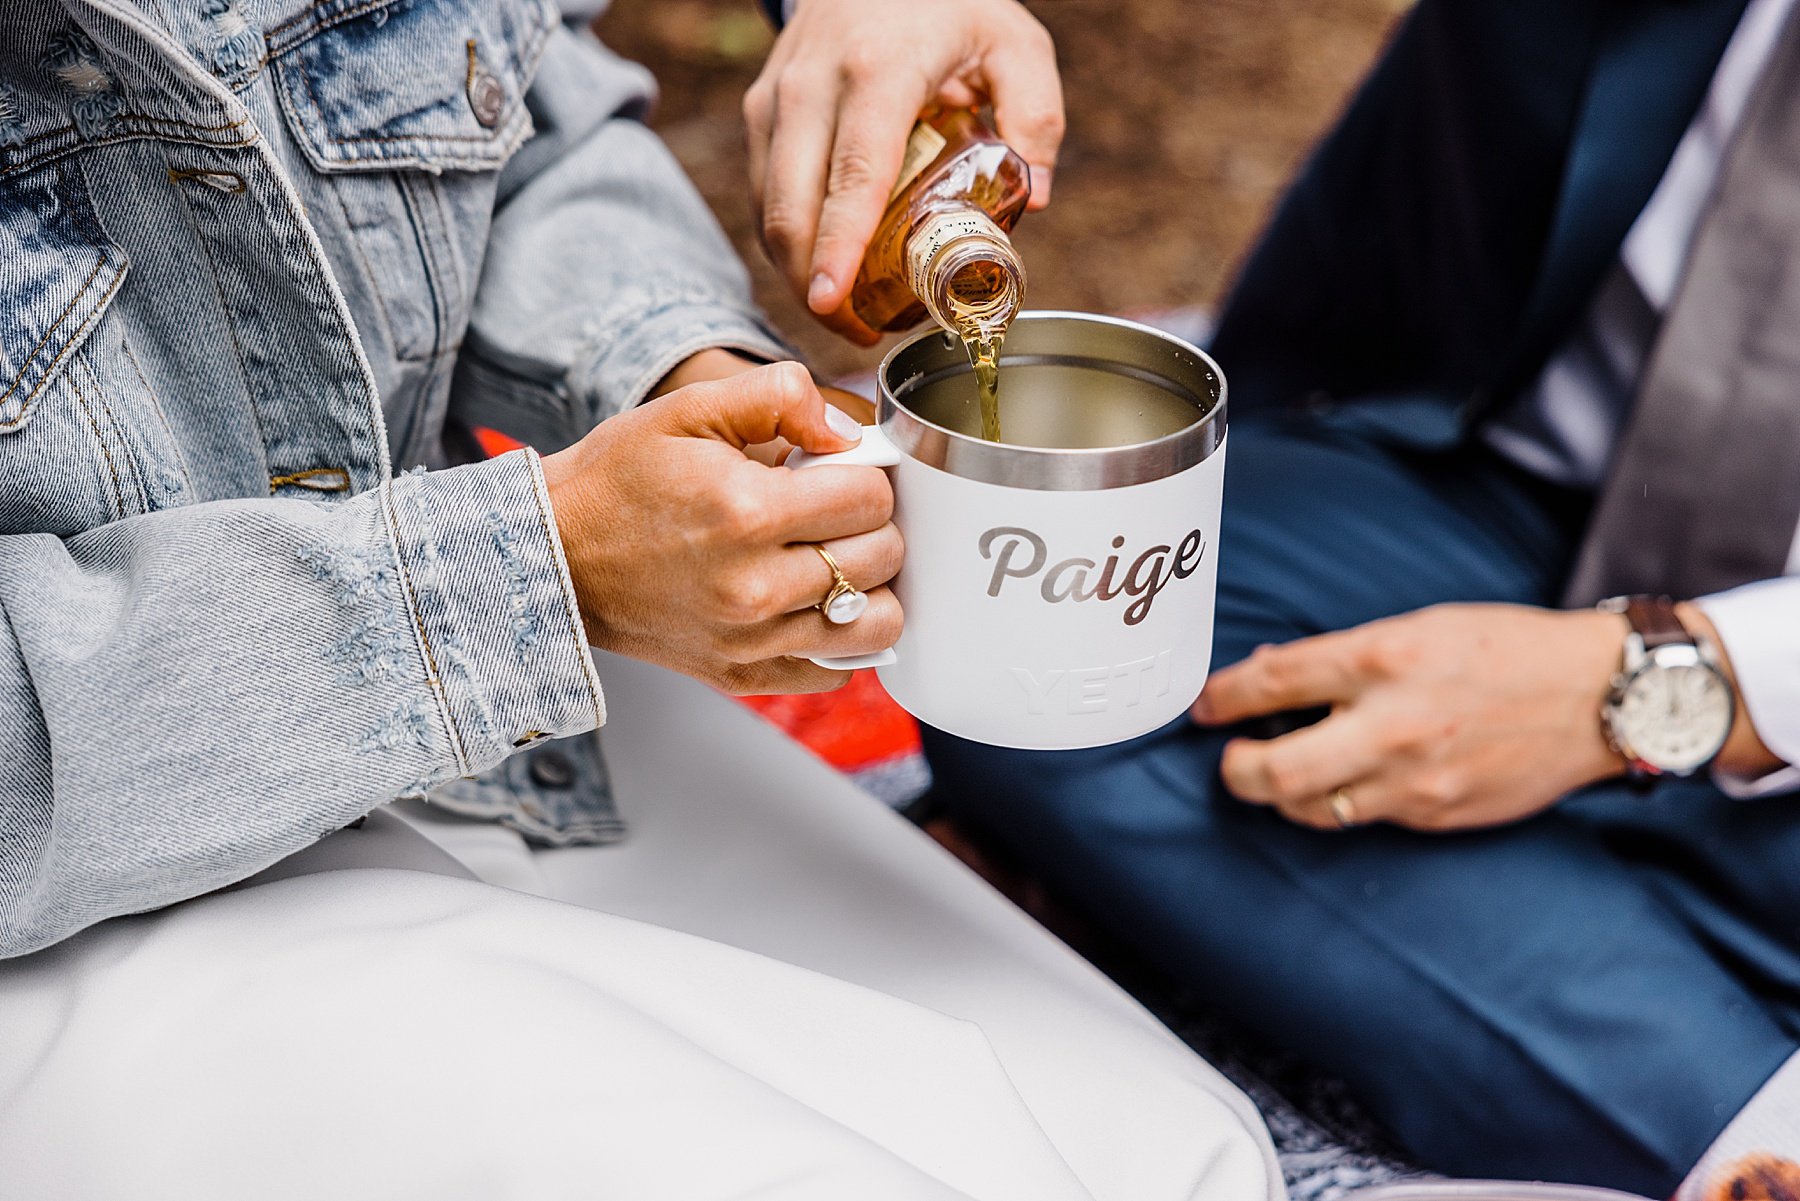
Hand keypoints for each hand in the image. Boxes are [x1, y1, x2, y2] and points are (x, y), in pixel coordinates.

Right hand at [541, 361, 902, 694]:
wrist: (552, 557)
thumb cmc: (618, 481)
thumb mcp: (688, 409)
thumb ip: (779, 397)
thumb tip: (849, 431)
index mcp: (746, 513)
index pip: (871, 497)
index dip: (865, 474)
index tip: (836, 472)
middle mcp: (753, 587)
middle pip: (882, 557)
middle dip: (870, 523)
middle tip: (833, 511)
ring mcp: (749, 642)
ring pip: (876, 623)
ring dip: (869, 585)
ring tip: (835, 559)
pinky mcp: (741, 676)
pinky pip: (837, 671)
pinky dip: (842, 639)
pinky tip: (815, 604)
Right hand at [744, 0, 1063, 342]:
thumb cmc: (948, 7)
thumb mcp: (1012, 43)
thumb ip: (1035, 115)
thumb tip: (1034, 198)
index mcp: (879, 68)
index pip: (854, 172)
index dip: (840, 244)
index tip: (832, 300)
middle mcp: (814, 82)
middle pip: (794, 203)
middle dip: (811, 281)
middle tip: (853, 333)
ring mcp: (778, 95)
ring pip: (767, 204)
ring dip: (795, 269)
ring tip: (844, 314)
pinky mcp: (760, 107)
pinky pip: (762, 190)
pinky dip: (784, 238)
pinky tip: (820, 270)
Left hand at [1191, 605, 1629, 830]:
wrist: (1599, 698)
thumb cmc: (1506, 649)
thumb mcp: (1419, 627)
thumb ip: (1344, 656)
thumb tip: (1272, 673)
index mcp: (1383, 659)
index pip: (1272, 682)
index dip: (1222, 697)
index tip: (1204, 705)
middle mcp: (1392, 724)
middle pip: (1273, 771)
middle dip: (1235, 771)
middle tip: (1231, 760)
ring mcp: (1415, 780)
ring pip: (1311, 808)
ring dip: (1286, 794)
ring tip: (1286, 772)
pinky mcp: (1437, 815)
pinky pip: (1366, 819)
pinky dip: (1345, 802)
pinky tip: (1350, 780)